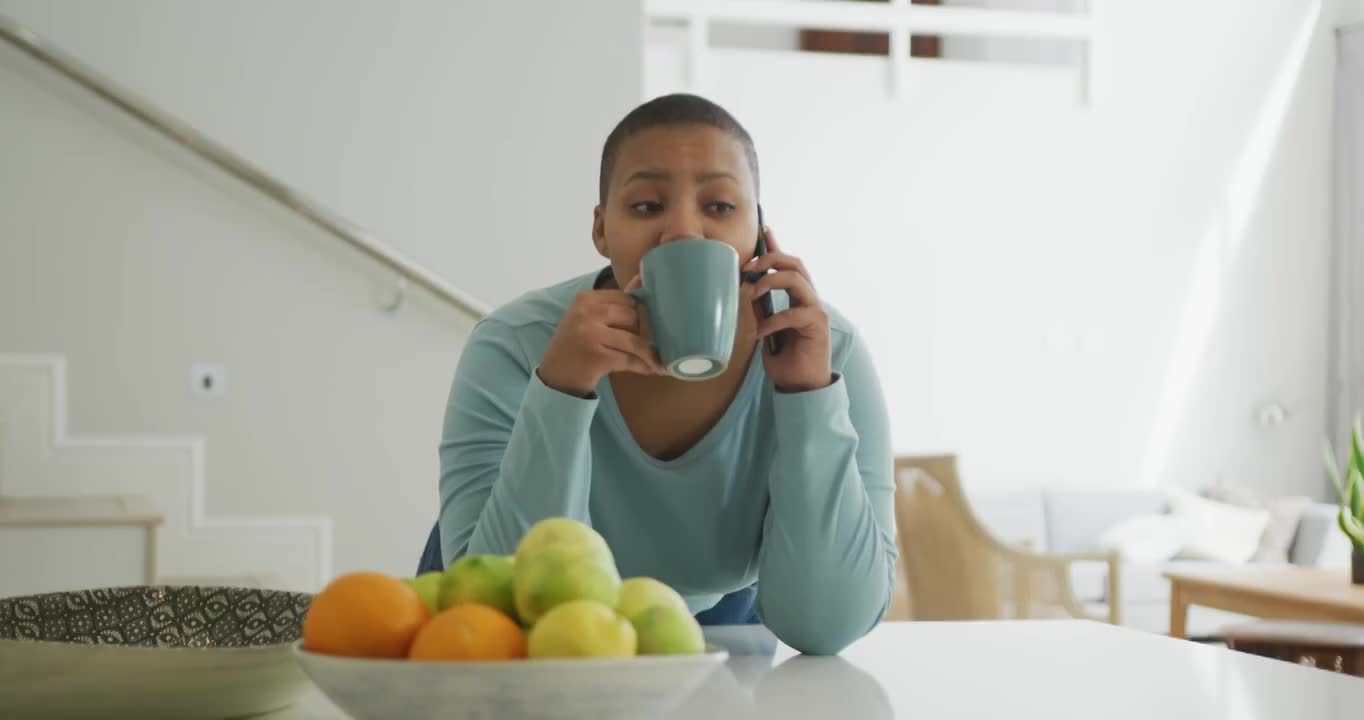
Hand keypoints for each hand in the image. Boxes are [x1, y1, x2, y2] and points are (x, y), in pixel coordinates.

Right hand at [538, 274, 665, 395]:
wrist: (555, 377)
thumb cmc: (576, 345)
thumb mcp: (587, 318)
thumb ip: (611, 305)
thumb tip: (642, 281)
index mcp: (586, 299)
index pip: (626, 298)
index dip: (640, 313)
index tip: (646, 326)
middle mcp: (586, 313)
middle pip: (633, 317)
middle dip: (646, 332)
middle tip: (653, 343)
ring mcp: (590, 335)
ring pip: (635, 340)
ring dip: (650, 353)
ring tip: (657, 360)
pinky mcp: (597, 357)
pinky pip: (630, 360)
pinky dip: (643, 366)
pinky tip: (649, 369)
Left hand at [743, 226, 832, 392]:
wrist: (801, 386)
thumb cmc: (785, 359)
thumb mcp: (766, 328)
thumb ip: (761, 308)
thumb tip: (745, 287)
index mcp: (798, 297)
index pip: (789, 264)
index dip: (777, 246)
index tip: (765, 229)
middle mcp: (810, 298)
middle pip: (795, 263)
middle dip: (770, 259)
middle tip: (747, 268)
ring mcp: (816, 310)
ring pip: (796, 279)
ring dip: (768, 281)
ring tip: (750, 295)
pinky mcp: (817, 325)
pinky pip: (792, 313)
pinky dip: (771, 321)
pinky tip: (759, 334)